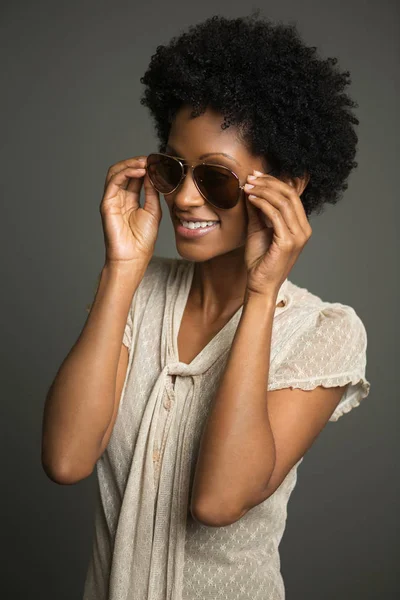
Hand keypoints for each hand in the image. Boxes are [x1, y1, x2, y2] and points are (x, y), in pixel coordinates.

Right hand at [100, 156, 161, 265]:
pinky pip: (113, 182)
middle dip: (137, 162)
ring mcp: (112, 200)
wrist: (133, 258)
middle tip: (151, 159)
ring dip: (131, 164)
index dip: (145, 167)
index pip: (135, 177)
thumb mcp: (153, 211)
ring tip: (145, 163)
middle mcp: (119, 198)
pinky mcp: (107, 204)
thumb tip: (153, 174)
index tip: (158, 162)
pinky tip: (139, 171)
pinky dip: (126, 172)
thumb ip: (152, 192)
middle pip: (124, 171)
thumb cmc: (142, 240)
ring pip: (116, 172)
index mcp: (130, 200)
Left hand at [243, 170, 311, 297]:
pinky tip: (251, 199)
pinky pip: (276, 215)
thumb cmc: (259, 261)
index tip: (255, 176)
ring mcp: (298, 236)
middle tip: (250, 177)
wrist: (260, 285)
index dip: (273, 182)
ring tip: (247, 186)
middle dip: (268, 183)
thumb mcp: (258, 229)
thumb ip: (257, 211)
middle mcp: (303, 230)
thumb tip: (251, 189)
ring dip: (263, 191)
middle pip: (289, 195)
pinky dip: (263, 203)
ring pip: (283, 202)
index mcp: (300, 226)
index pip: (291, 195)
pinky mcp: (288, 242)